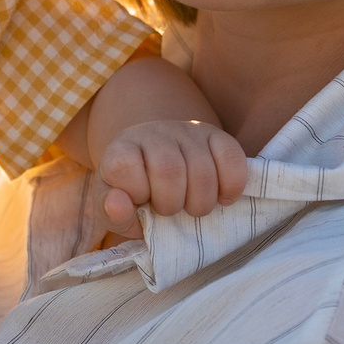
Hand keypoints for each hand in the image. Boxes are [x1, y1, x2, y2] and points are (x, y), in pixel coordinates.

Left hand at [97, 117, 246, 232]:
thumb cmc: (134, 194)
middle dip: (171, 204)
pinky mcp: (216, 135)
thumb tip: (118, 205)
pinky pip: (232, 158)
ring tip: (191, 207)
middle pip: (169, 171)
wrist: (156, 166)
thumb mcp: (114, 209)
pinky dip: (231, 186)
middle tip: (170, 211)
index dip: (136, 192)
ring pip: (203, 171)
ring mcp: (186, 131)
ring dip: (201, 202)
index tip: (141, 201)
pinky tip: (222, 198)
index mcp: (121, 150)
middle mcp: (153, 133)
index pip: (124, 166)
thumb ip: (111, 212)